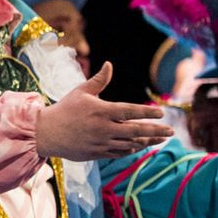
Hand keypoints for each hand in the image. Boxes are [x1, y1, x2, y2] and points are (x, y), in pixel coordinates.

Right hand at [34, 63, 172, 160]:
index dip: (148, 112)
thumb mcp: (81, 92)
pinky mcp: (97, 154)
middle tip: (171, 131)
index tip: (161, 113)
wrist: (46, 133)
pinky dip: (132, 149)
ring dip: (147, 141)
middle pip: (136, 130)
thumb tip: (109, 64)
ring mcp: (101, 142)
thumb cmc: (64, 109)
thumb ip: (99, 80)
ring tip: (160, 139)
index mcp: (101, 111)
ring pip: (130, 143)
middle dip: (156, 131)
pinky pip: (120, 152)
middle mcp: (104, 128)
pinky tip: (140, 145)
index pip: (131, 111)